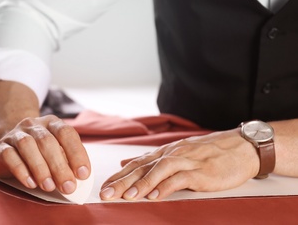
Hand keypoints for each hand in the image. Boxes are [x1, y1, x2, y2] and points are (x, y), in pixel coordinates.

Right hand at [0, 115, 90, 194]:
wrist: (9, 144)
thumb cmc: (40, 151)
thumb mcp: (56, 150)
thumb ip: (67, 160)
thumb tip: (78, 178)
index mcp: (52, 123)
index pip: (66, 133)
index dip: (76, 153)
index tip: (83, 174)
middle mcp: (33, 125)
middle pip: (47, 141)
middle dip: (59, 166)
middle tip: (68, 187)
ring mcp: (15, 134)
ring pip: (27, 146)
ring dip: (40, 168)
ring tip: (49, 186)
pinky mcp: (0, 147)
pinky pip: (9, 155)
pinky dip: (21, 170)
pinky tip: (30, 183)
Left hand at [99, 128, 259, 200]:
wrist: (240, 146)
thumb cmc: (209, 152)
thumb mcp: (177, 153)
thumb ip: (151, 159)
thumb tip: (126, 163)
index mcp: (165, 152)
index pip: (137, 163)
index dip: (119, 175)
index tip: (103, 186)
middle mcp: (172, 154)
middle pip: (143, 167)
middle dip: (122, 181)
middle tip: (106, 193)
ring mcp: (187, 161)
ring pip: (159, 170)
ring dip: (142, 183)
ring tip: (126, 196)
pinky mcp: (201, 171)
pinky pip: (180, 178)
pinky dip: (166, 186)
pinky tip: (155, 195)